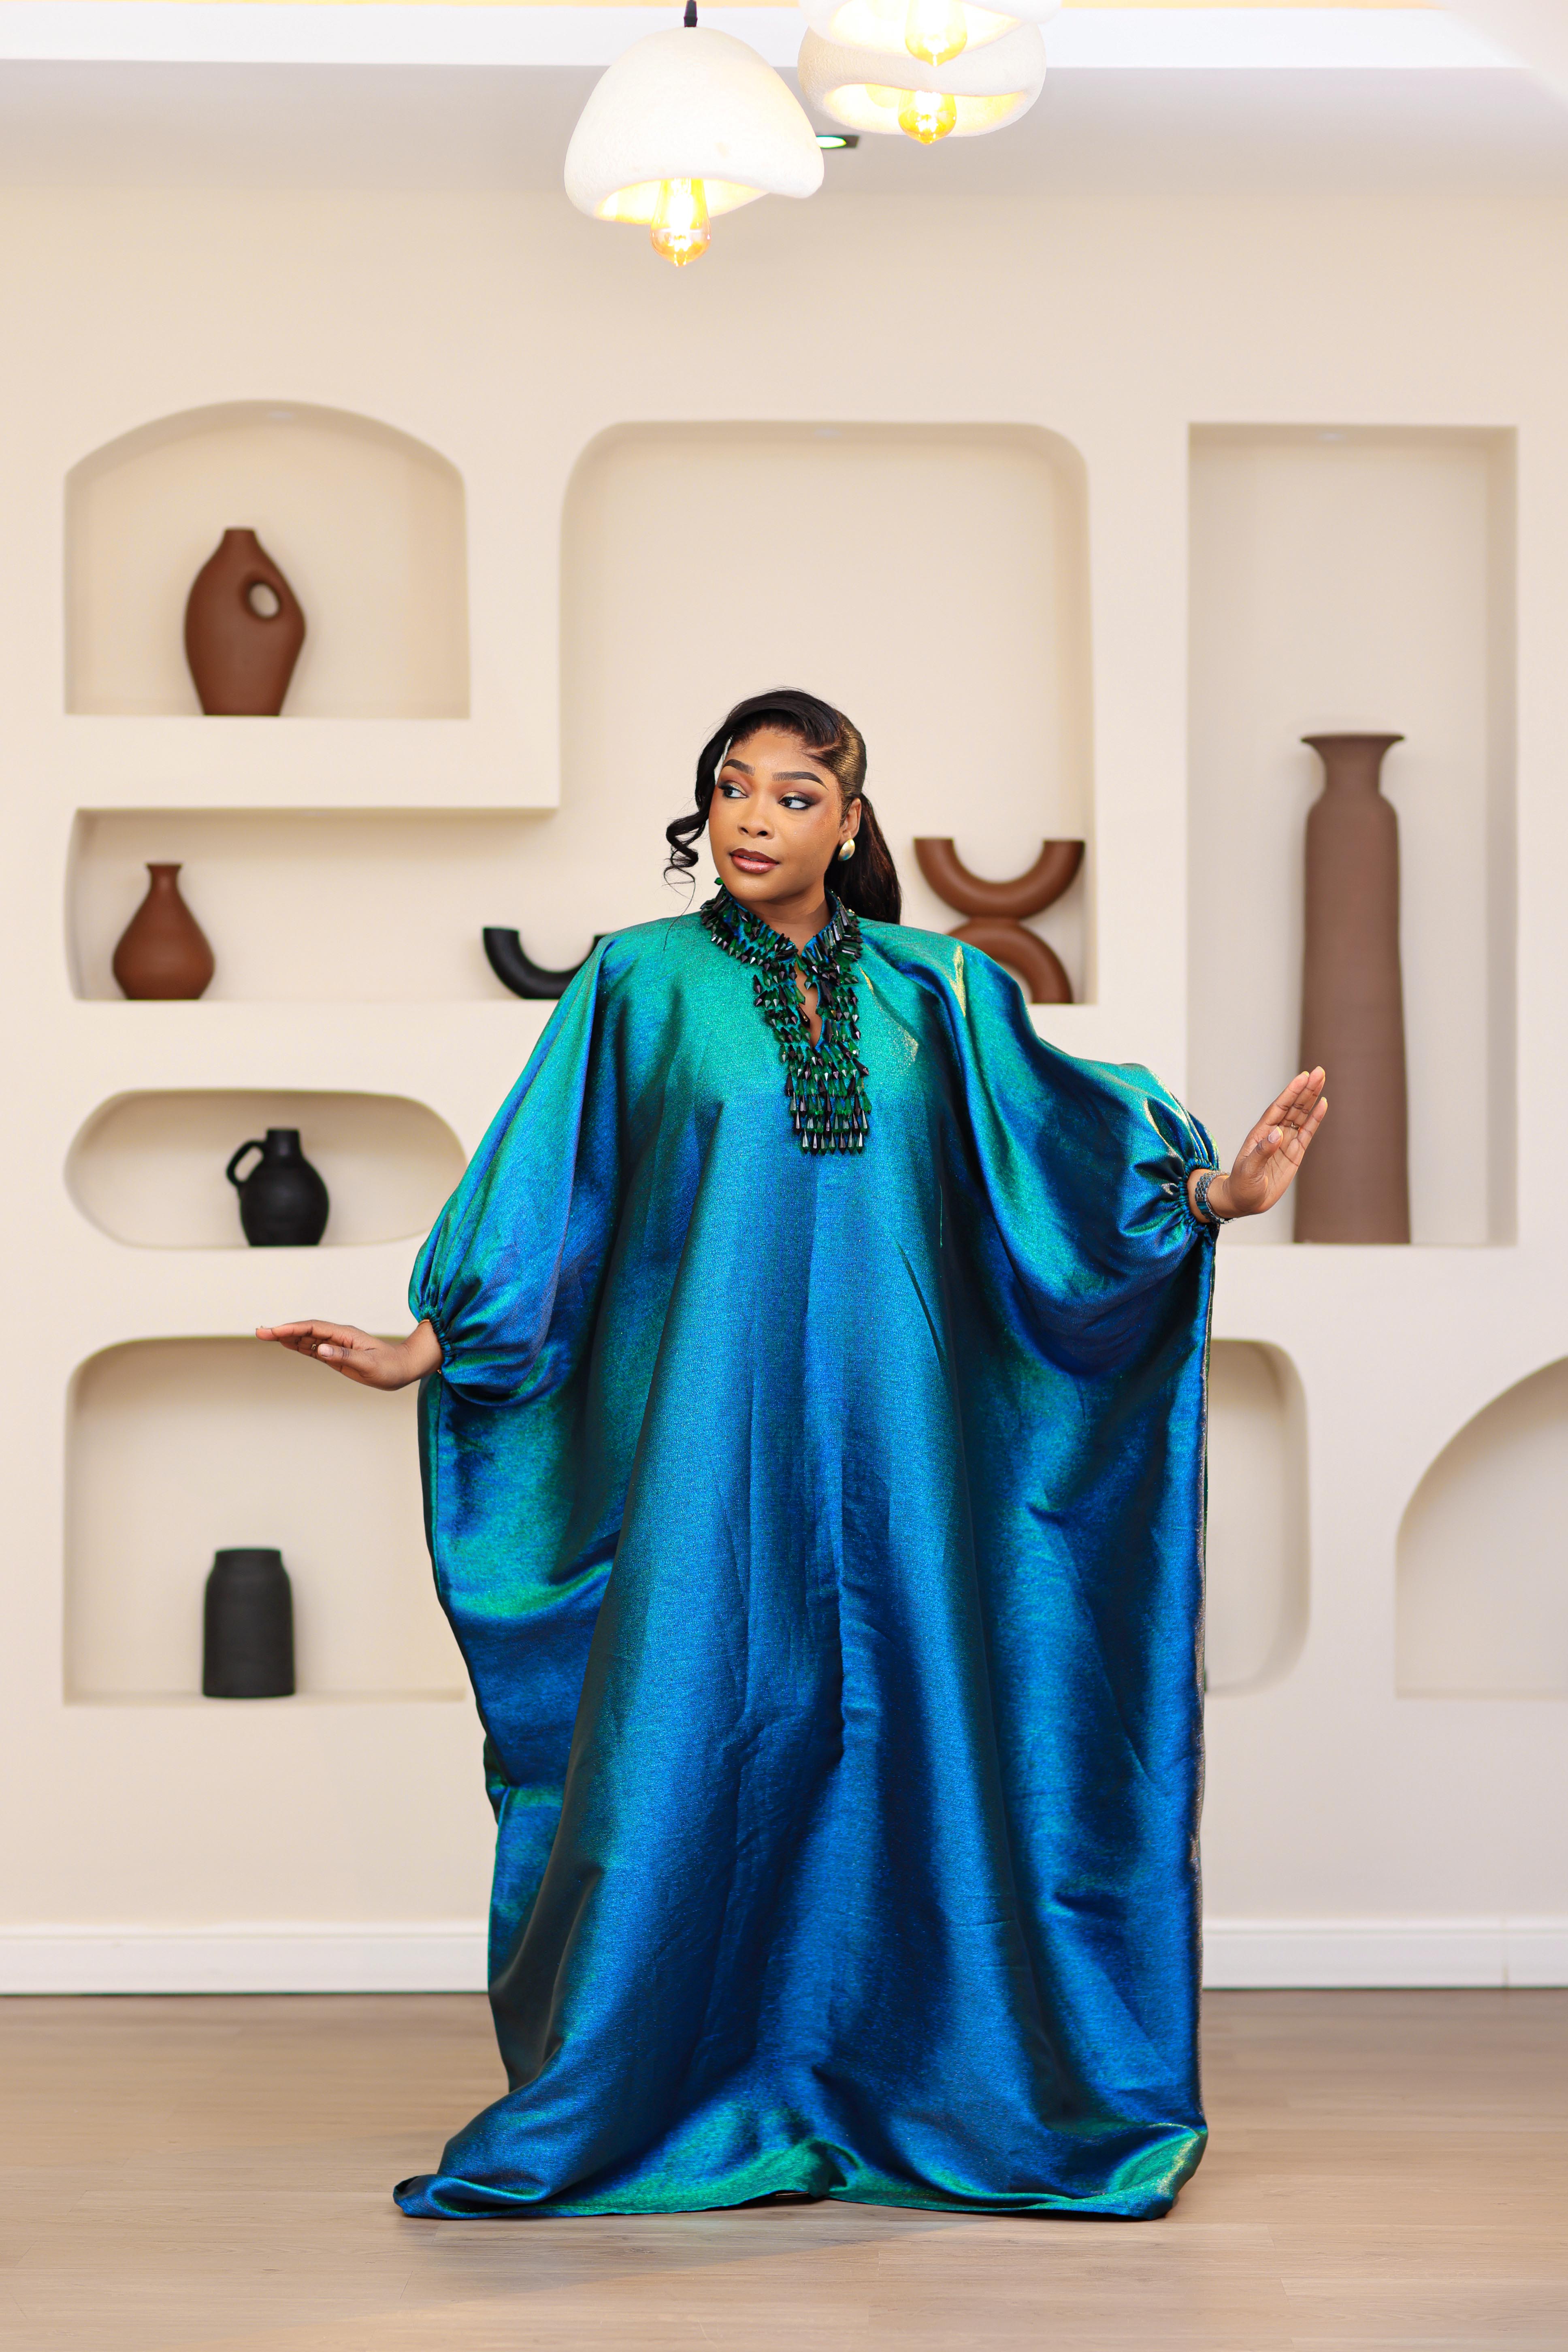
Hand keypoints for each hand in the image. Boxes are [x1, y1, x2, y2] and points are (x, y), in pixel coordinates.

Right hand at [255, 1317, 441, 1389]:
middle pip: (305, 1330)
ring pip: (307, 1339)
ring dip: (287, 1337)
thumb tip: (320, 1348)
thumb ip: (344, 1355)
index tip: (274, 1331)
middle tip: (259, 1331)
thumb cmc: (390, 1367)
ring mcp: (337, 1345)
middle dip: (282, 1330)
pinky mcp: (337, 1355)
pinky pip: (314, 1349)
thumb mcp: (368, 1364)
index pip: (313, 1328)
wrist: (404, 1368)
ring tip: (266, 1335)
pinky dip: (298, 1346)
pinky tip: (286, 1344)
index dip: (292, 1329)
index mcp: (345, 1335)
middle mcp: (338, 1337)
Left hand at [1190, 1068, 1326, 1221]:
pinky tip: (1322, 1105)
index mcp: (1261, 1133)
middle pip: (1293, 1107)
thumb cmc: (1242, 1185)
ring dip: (1311, 1099)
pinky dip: (1315, 1119)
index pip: (1279, 1108)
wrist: (1244, 1201)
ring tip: (1321, 1080)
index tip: (1303, 1077)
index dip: (1291, 1093)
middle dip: (1305, 1090)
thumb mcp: (1249, 1170)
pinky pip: (1307, 1133)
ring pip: (1301, 1116)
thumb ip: (1263, 1152)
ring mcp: (1286, 1142)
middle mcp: (1274, 1133)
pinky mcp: (1295, 1153)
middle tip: (1319, 1072)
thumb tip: (1278, 1134)